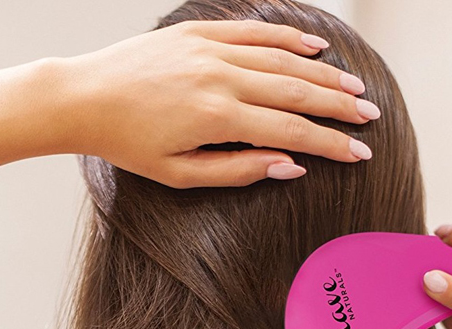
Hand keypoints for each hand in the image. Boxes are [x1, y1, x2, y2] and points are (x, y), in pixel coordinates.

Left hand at [61, 19, 378, 187]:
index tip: (361, 154)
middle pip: (297, 90)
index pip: (291, 131)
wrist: (81, 98)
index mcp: (217, 118)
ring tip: (353, 88)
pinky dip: (287, 38)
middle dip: (339, 107)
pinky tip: (314, 47)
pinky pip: (253, 31)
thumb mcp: (178, 174)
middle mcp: (220, 78)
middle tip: (370, 118)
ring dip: (323, 74)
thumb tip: (290, 166)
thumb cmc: (126, 143)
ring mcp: (209, 50)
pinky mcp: (197, 32)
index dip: (331, 144)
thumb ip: (237, 171)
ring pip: (282, 59)